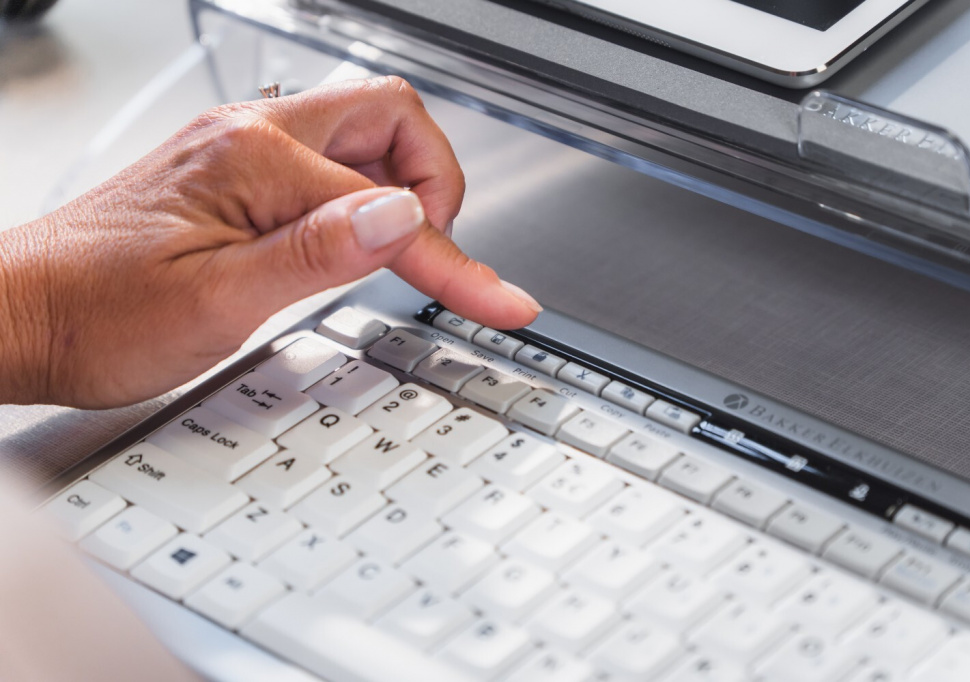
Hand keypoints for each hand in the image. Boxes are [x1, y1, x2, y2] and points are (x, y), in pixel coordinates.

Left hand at [0, 76, 540, 407]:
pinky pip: (326, 161)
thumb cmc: (95, 314)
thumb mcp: (216, 303)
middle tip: (431, 251)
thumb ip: (317, 253)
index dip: (457, 263)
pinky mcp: (233, 173)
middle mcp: (250, 135)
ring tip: (392, 252)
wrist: (16, 315)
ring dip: (400, 184)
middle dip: (435, 181)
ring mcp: (241, 148)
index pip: (389, 208)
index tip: (502, 300)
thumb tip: (402, 215)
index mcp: (254, 160)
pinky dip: (361, 195)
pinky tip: (345, 243)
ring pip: (363, 132)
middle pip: (392, 116)